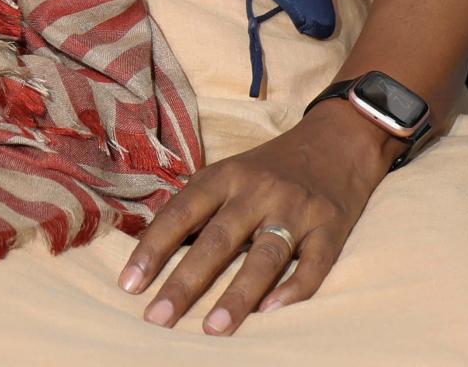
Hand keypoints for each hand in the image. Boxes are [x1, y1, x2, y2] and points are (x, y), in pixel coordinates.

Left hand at [119, 106, 391, 333]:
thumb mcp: (230, 172)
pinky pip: (314, 264)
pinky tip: (271, 312)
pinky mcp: (331, 226)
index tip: (129, 284)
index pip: (182, 212)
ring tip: (212, 329)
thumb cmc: (271, 167)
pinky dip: (295, 289)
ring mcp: (297, 208)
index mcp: (227, 176)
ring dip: (237, 295)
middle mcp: (259, 190)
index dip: (154, 248)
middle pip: (218, 240)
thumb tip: (151, 253)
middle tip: (158, 318)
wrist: (338, 140)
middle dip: (185, 282)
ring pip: (264, 256)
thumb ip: (198, 207)